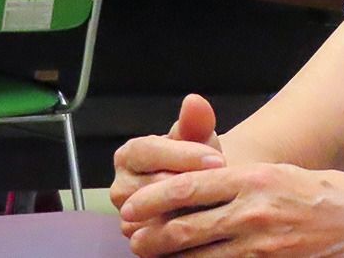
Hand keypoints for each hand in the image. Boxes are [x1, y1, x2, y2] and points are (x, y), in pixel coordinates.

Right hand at [112, 94, 224, 238]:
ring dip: (188, 210)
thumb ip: (196, 122)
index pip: (145, 152)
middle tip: (221, 183)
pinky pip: (162, 242)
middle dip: (188, 184)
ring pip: (154, 217)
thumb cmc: (199, 159)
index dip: (182, 155)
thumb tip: (194, 100)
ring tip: (219, 201)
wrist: (207, 189)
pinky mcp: (143, 245)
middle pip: (149, 187)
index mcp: (129, 155)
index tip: (216, 159)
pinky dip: (188, 234)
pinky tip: (212, 223)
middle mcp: (121, 189)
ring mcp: (128, 220)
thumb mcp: (200, 137)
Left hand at [120, 162, 343, 256]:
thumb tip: (203, 186)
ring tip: (151, 254)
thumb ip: (246, 180)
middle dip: (149, 236)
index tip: (132, 206)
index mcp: (256, 178)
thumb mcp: (288, 174)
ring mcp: (261, 247)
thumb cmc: (332, 196)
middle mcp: (254, 212)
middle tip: (132, 237)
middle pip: (183, 228)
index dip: (153, 198)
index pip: (189, 187)